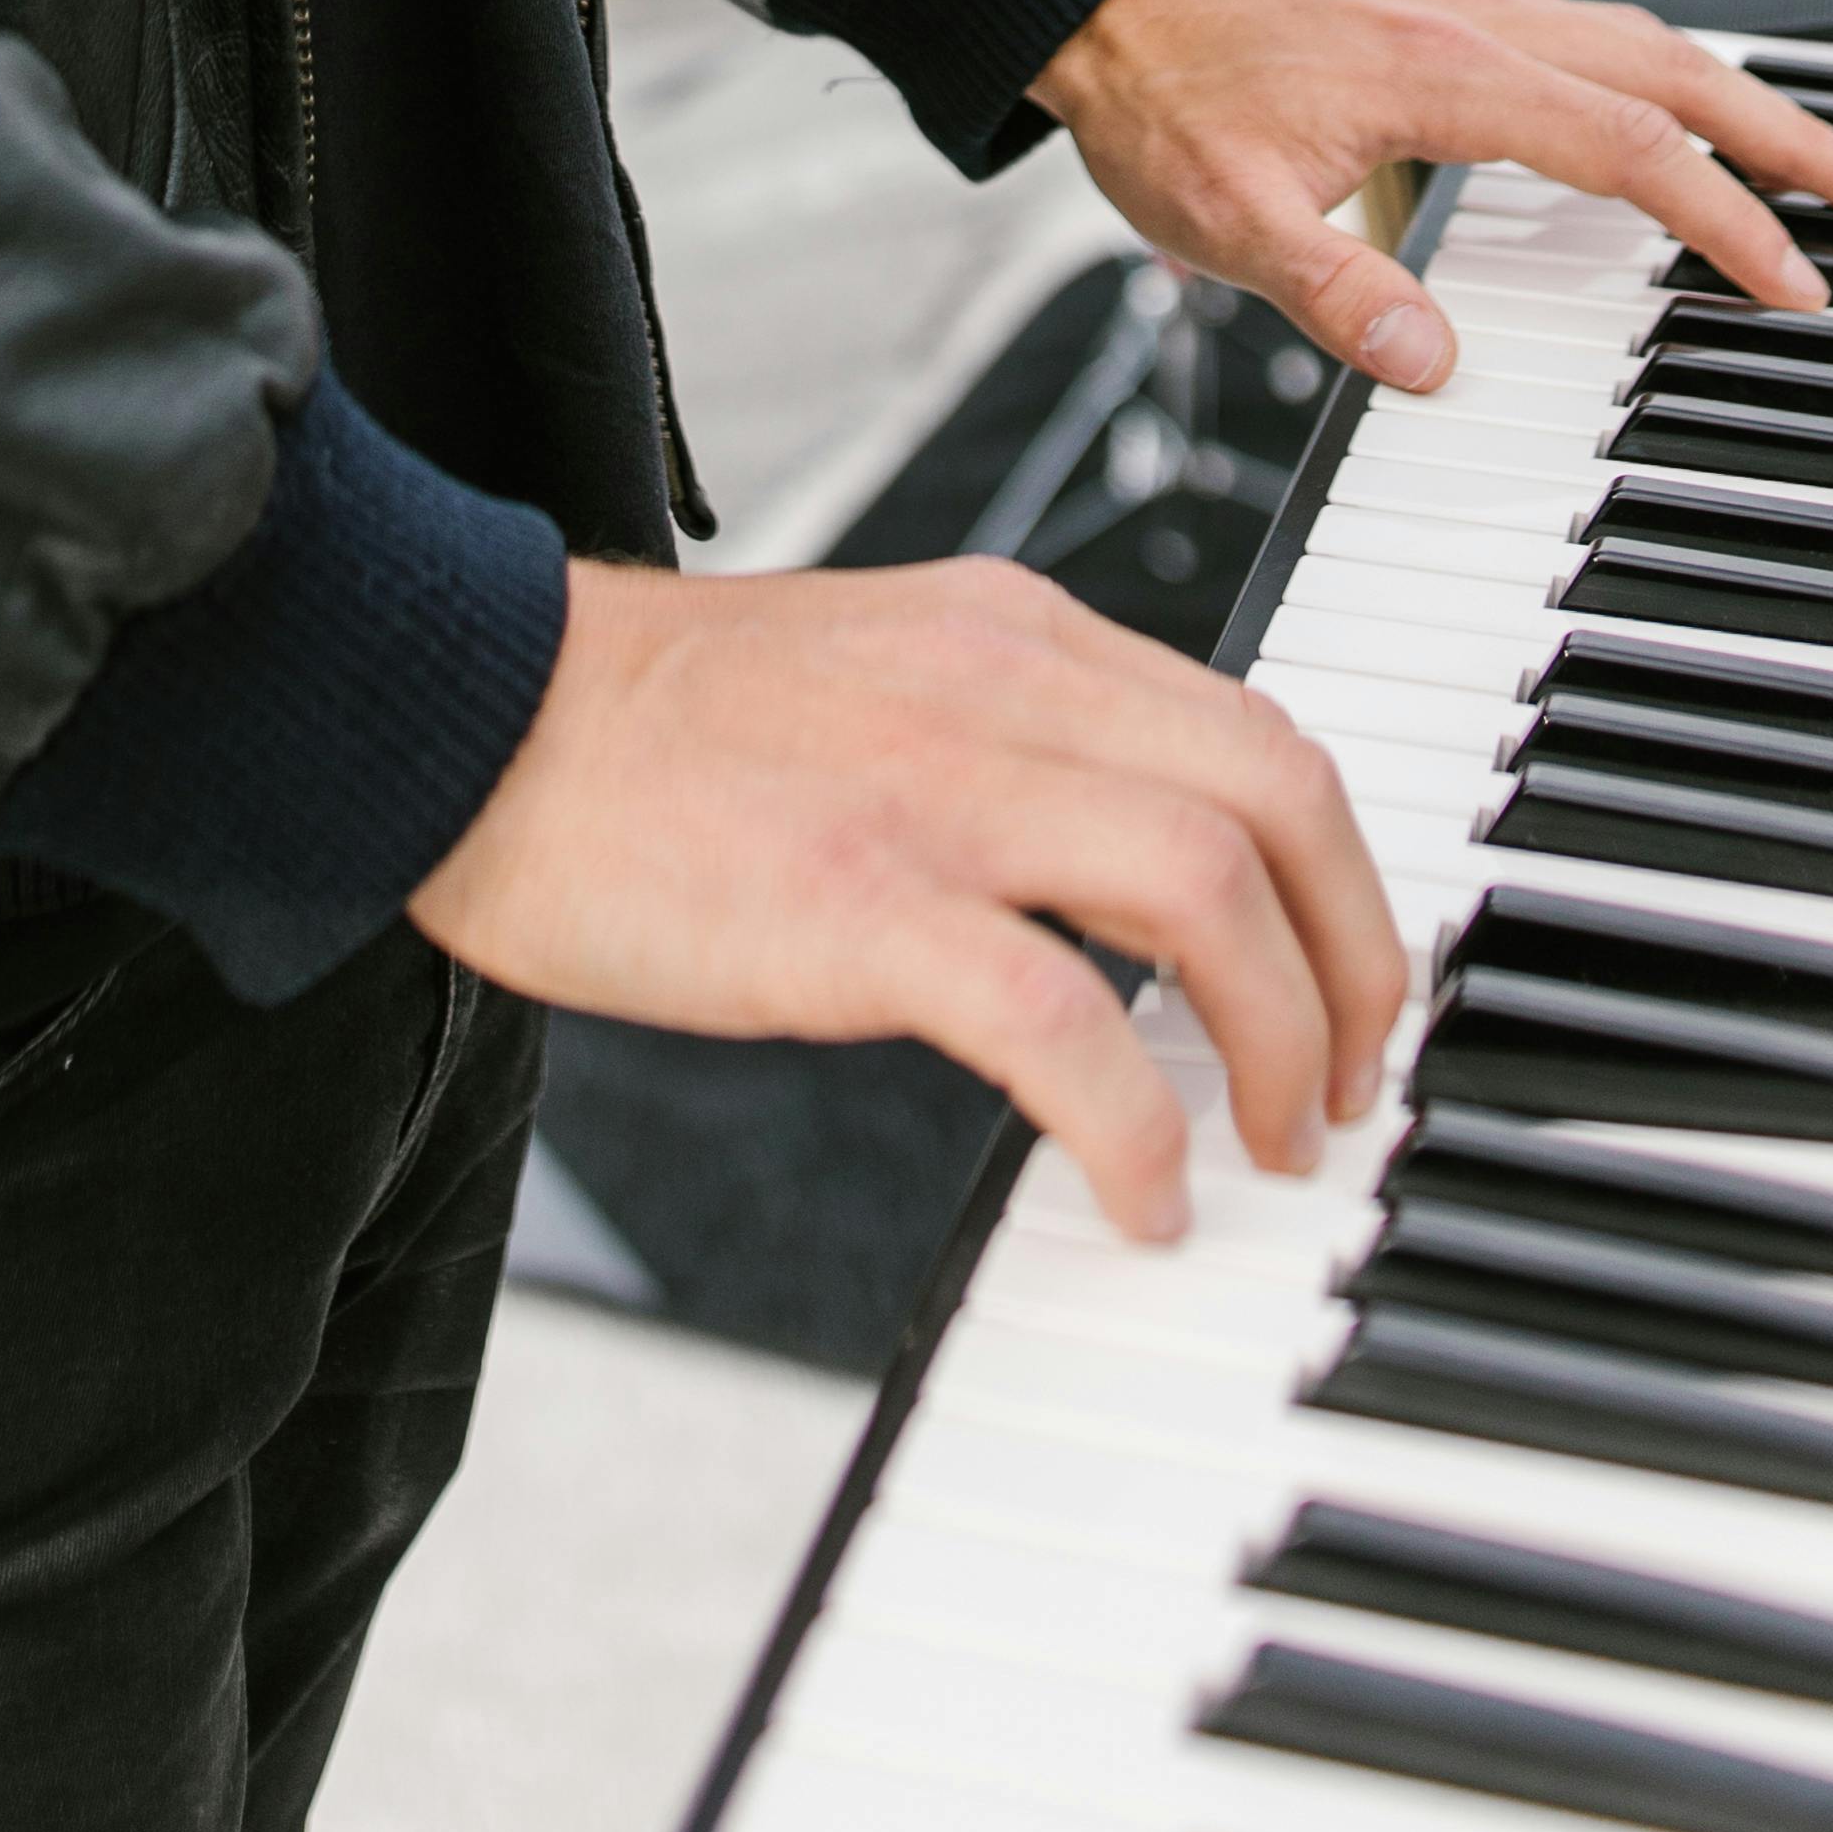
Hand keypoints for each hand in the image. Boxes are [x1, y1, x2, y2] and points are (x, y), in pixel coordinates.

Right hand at [407, 551, 1404, 1240]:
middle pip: (1280, 799)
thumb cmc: (658, 729)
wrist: (473, 711)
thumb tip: (1136, 878)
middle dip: (1359, 962)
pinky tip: (1136, 1197)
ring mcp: (931, 792)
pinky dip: (1133, 1125)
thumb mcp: (883, 673)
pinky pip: (1060, 1021)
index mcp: (1017, 634)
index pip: (1260, 733)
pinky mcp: (852, 904)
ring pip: (1206, 890)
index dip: (1343, 876)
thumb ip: (1014, 741)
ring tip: (1267, 1144)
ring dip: (1281, 1041)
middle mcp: (1003, 688)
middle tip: (1345, 1086)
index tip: (1350, 987)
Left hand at [1034, 0, 1832, 393]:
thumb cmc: (1164, 106)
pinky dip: (1663, 72)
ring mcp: (1465, 11)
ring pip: (1638, 42)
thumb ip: (1334, 294)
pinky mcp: (1445, 14)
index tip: (1792, 278)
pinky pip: (1590, 34)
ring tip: (1813, 156)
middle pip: (1670, 71)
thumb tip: (1436, 366)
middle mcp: (1474, 25)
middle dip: (1784, 131)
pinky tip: (1678, 110)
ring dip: (1735, 94)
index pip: (1625, 147)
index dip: (1721, 215)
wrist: (1102, 8)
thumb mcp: (1227, 220)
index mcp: (1444, 72)